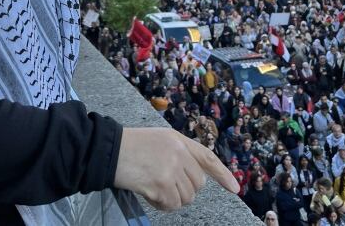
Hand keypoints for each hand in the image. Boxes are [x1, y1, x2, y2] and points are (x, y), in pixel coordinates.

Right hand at [113, 127, 238, 210]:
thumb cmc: (130, 146)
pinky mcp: (162, 184)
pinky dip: (161, 204)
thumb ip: (178, 154)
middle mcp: (179, 153)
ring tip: (153, 186)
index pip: (207, 157)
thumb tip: (193, 178)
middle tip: (164, 184)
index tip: (235, 188)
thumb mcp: (159, 140)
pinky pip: (172, 205)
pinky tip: (148, 192)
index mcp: (179, 139)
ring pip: (186, 197)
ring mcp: (172, 169)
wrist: (109, 150)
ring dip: (171, 198)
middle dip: (184, 189)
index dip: (223, 174)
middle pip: (197, 184)